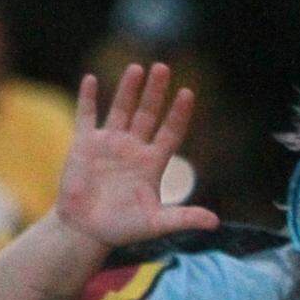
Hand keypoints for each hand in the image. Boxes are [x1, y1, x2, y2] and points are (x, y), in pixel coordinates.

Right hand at [56, 63, 219, 248]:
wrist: (86, 231)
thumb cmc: (122, 229)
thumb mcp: (156, 224)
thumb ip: (184, 218)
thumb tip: (215, 223)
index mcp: (152, 163)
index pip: (171, 132)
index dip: (178, 114)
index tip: (187, 93)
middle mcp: (133, 148)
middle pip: (148, 113)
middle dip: (155, 92)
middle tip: (163, 68)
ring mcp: (109, 144)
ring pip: (122, 109)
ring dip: (128, 89)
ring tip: (137, 68)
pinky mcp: (84, 145)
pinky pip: (87, 116)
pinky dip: (88, 98)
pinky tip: (92, 80)